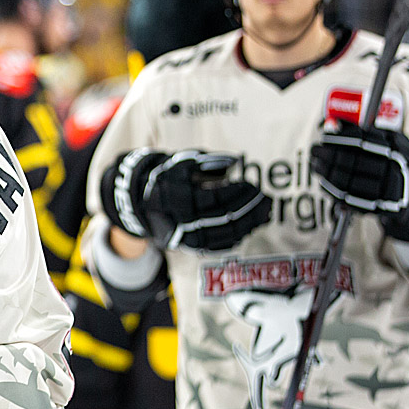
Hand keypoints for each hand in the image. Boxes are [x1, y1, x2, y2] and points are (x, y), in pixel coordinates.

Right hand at [100, 148, 271, 250]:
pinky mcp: (190, 246)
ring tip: (265, 213)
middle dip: (250, 209)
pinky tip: (250, 227)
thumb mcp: (181, 163)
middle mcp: (182, 221)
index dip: (238, 192)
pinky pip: (219, 246)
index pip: (216, 198)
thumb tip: (235, 162)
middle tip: (266, 199)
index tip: (252, 184)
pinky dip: (237, 237)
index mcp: (179, 198)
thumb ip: (207, 162)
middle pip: (225, 218)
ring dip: (250, 224)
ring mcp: (186, 237)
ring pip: (225, 235)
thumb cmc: (166, 177)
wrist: (142, 202)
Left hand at [310, 119, 408, 241]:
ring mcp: (388, 192)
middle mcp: (394, 171)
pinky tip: (324, 184)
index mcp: (397, 150)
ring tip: (315, 166)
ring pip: (349, 182)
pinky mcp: (382, 208)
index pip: (362, 142)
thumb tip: (337, 122)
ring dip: (327, 173)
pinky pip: (351, 200)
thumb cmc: (401, 161)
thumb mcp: (393, 141)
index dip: (339, 139)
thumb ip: (367, 131)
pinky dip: (334, 192)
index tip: (324, 136)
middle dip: (328, 156)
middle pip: (352, 162)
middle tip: (314, 150)